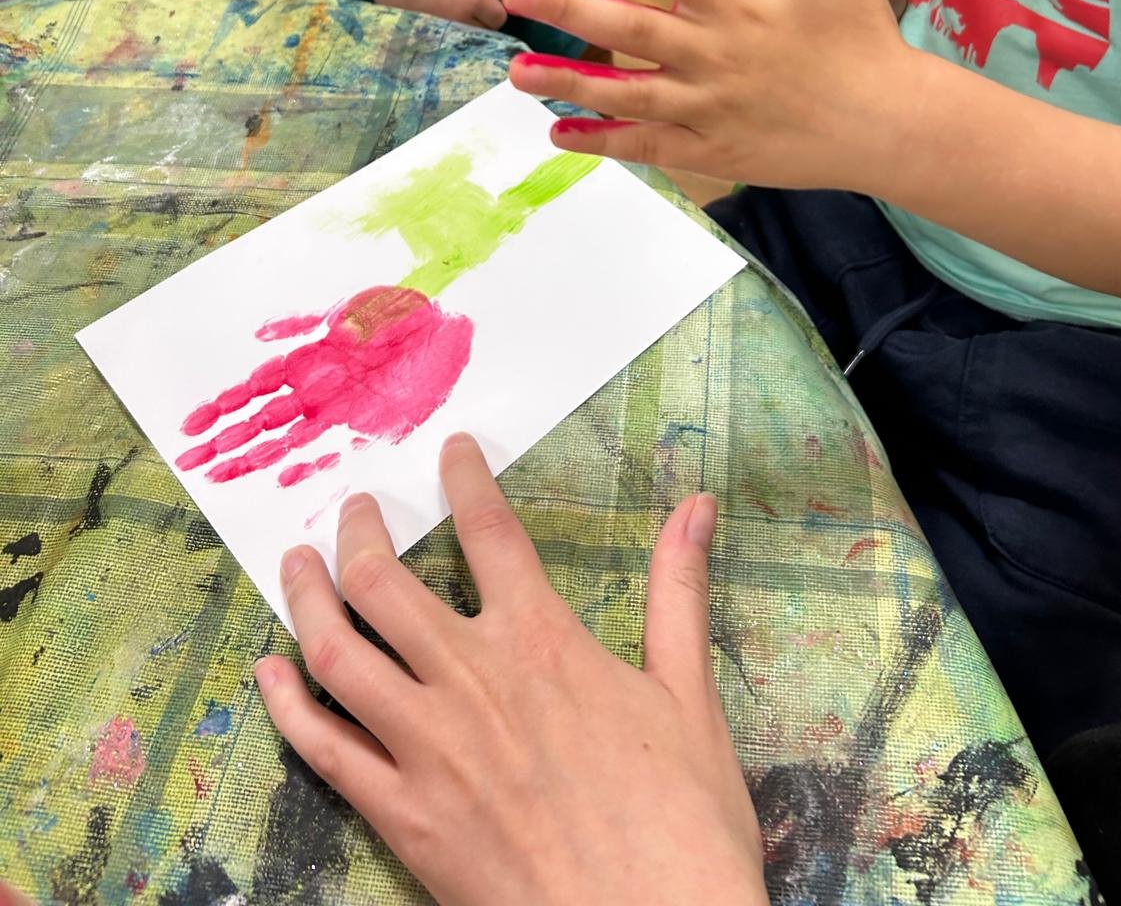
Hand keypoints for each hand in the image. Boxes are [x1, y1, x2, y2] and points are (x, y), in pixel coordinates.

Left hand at [255, 434, 767, 905]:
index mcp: (541, 642)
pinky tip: (271, 672)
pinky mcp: (401, 817)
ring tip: (296, 562)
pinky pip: (323, 750)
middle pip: (387, 582)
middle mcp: (471, 680)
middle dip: (361, 530)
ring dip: (308, 596)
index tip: (450, 450)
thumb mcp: (690, 695)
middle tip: (354, 504)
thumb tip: (698, 505)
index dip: (465, 480)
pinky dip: (288, 704)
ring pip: (339, 652)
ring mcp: (427, 749)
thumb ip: (678, 591)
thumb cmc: (681, 822)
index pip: (489, 533)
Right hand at [363, 0, 505, 29]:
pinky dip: (445, 29)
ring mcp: (440, 28)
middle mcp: (460, 19)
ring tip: (454, 9)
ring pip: (464, 37)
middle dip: (484, 21)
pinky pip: (442, 37)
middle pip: (485, 32)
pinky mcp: (423, 32)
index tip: (490, 0)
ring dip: (465, 27)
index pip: (499, 18)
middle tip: (473, 5)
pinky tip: (437, 13)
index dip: (497, 9)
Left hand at [502, 0, 915, 188]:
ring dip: (570, 82)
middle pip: (631, 29)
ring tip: (516, 71)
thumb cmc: (864, 40)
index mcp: (739, 3)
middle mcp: (716, 54)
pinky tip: (558, 131)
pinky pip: (648, 145)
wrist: (890, 127)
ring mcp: (710, 107)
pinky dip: (603, 142)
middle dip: (569, 9)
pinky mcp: (712, 151)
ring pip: (628, 94)